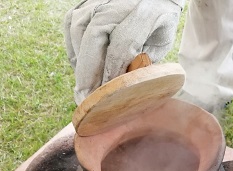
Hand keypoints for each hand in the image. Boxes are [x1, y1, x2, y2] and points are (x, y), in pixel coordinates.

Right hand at [64, 0, 184, 103]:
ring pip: (79, 32)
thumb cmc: (158, 24)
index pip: (122, 44)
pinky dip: (73, 49)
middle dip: (88, 72)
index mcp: (144, 13)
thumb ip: (144, 62)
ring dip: (79, 63)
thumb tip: (123, 87)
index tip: (107, 95)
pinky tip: (80, 67)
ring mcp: (99, 0)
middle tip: (87, 99)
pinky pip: (71, 26)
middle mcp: (118, 3)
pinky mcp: (86, 3)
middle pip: (94, 37)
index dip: (111, 72)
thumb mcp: (161, 44)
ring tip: (84, 87)